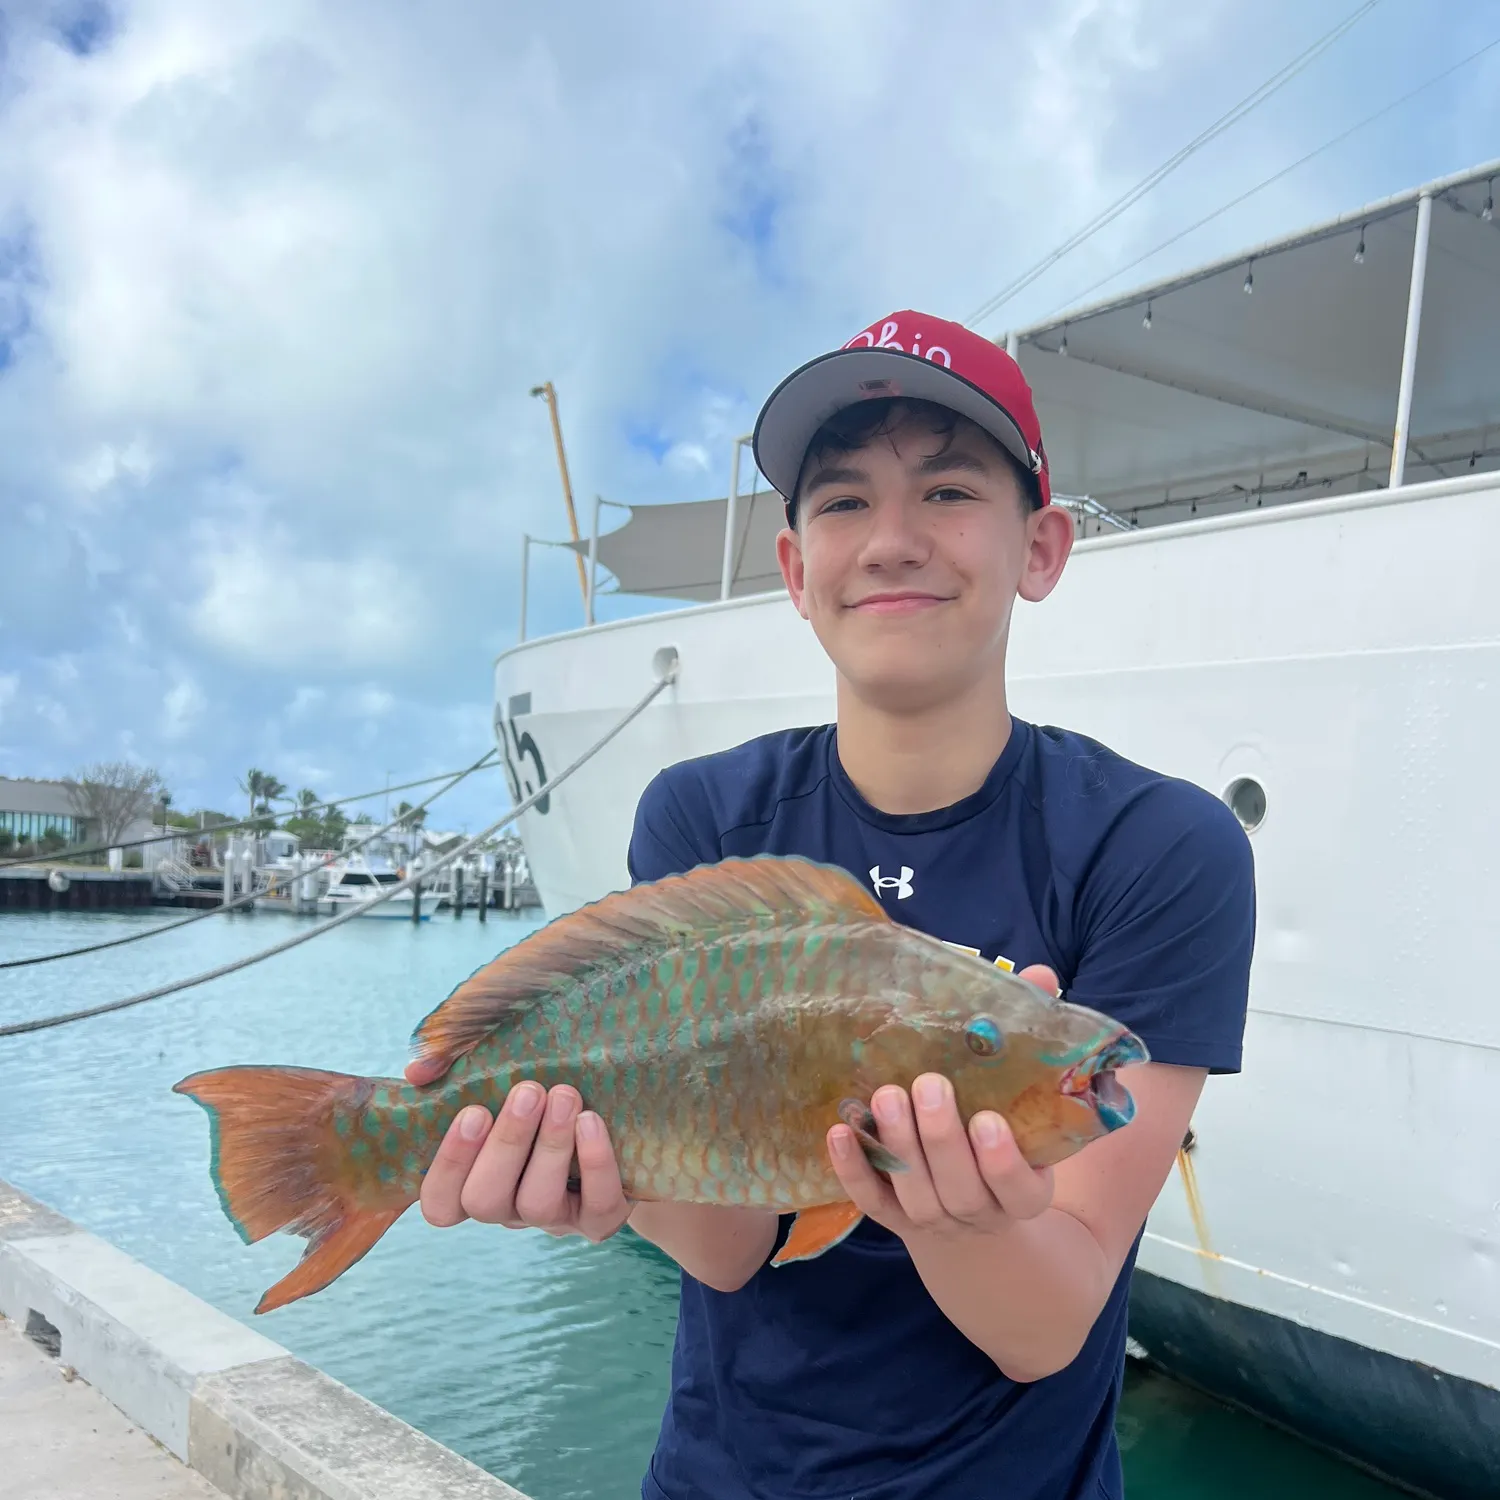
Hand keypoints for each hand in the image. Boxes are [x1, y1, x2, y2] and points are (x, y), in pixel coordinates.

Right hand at [403, 1056, 631, 1243]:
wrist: (618, 1118)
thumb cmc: (538, 1092)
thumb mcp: (495, 1075)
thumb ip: (451, 1067)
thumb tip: (418, 1071)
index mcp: (473, 1180)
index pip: (440, 1203)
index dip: (449, 1164)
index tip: (473, 1112)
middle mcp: (507, 1207)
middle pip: (485, 1201)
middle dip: (506, 1143)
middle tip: (527, 1091)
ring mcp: (553, 1219)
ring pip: (537, 1204)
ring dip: (550, 1146)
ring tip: (564, 1095)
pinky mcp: (600, 1219)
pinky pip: (597, 1206)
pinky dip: (595, 1164)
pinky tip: (592, 1121)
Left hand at [827, 964, 1059, 1244]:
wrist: (969, 1212)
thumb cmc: (1000, 1132)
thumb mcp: (1023, 1099)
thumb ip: (1032, 1042)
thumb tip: (1040, 977)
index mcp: (1024, 1191)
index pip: (1019, 1190)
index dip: (1003, 1162)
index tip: (987, 1119)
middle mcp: (979, 1213)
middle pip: (961, 1190)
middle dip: (941, 1139)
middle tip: (928, 1084)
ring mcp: (933, 1220)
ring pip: (917, 1196)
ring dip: (898, 1146)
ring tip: (886, 1095)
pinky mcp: (892, 1218)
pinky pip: (871, 1202)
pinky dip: (853, 1170)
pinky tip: (838, 1132)